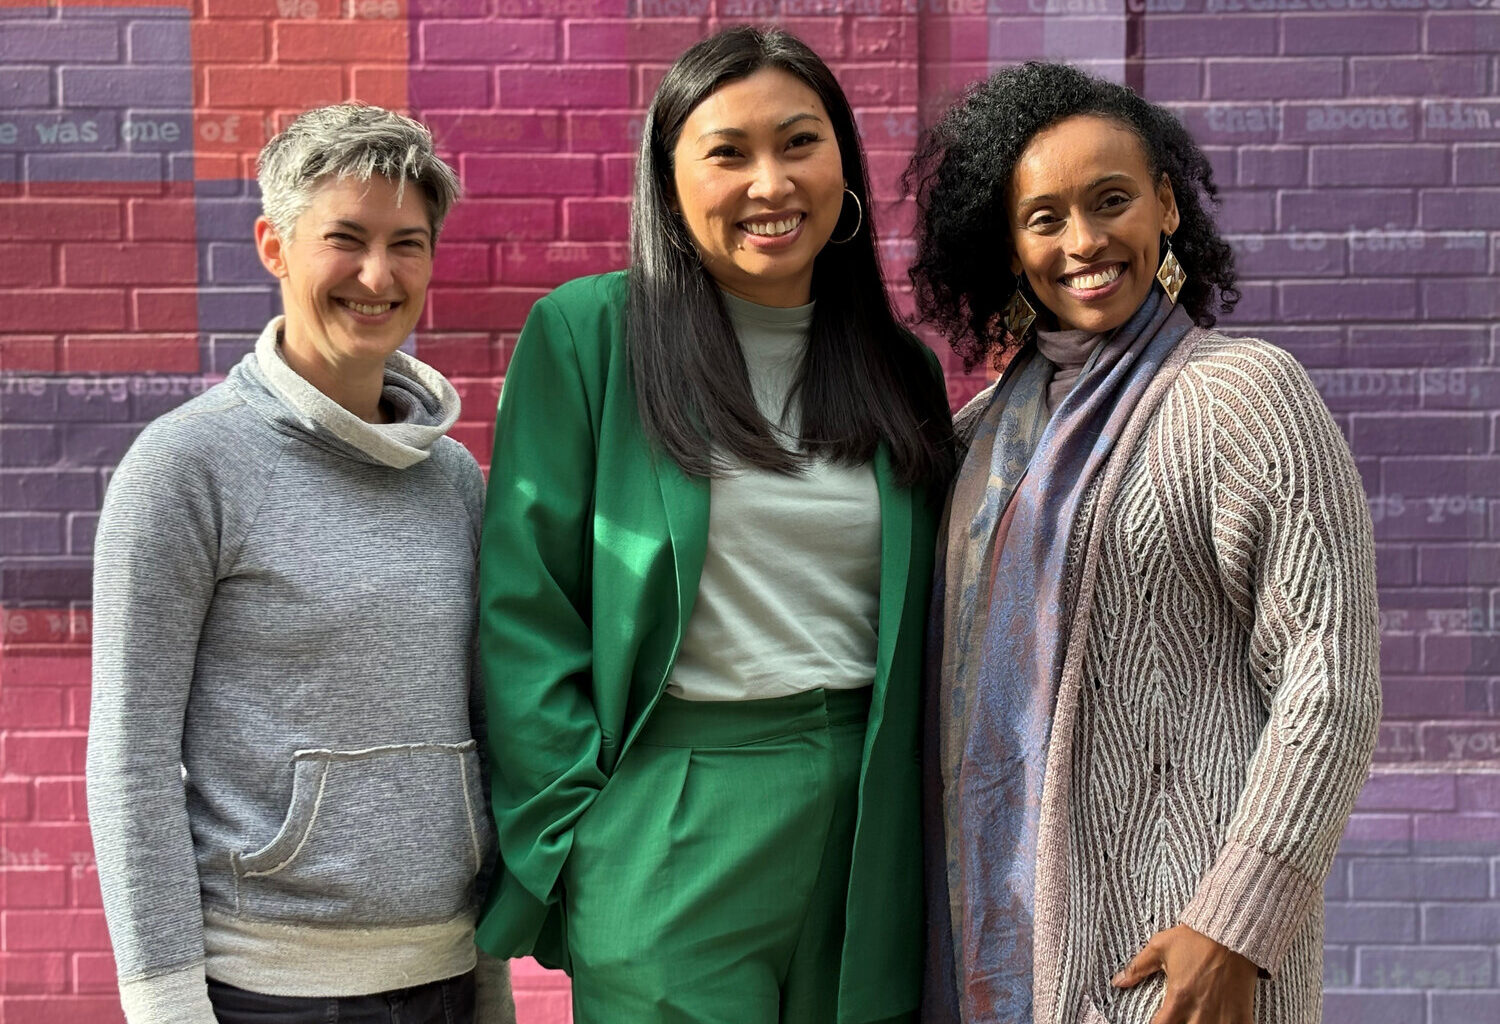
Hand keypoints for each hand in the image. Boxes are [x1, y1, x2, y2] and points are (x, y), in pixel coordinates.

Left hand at [1112, 924, 1256, 1023]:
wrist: (1231, 932)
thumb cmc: (1195, 938)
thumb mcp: (1160, 947)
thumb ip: (1138, 968)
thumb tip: (1117, 982)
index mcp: (1178, 999)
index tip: (1156, 1022)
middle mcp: (1200, 1012)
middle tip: (1178, 1019)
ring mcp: (1222, 1017)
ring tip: (1196, 1021)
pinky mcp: (1242, 1016)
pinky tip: (1220, 1022)